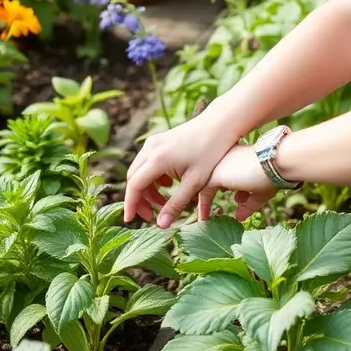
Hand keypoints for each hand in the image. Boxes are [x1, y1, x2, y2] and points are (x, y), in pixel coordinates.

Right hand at [124, 111, 241, 227]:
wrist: (219, 124)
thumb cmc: (212, 152)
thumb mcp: (195, 182)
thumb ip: (176, 204)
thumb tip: (161, 226)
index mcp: (157, 159)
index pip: (134, 186)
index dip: (131, 205)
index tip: (130, 220)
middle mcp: (151, 148)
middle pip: (133, 179)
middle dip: (139, 199)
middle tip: (152, 216)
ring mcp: (153, 142)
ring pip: (139, 170)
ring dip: (147, 189)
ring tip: (163, 204)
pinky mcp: (159, 140)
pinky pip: (147, 162)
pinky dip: (152, 177)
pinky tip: (168, 185)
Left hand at [205, 145, 277, 221]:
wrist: (275, 164)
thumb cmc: (272, 175)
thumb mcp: (259, 191)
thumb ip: (248, 203)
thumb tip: (238, 216)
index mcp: (235, 156)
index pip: (226, 171)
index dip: (226, 187)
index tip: (230, 199)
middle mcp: (223, 158)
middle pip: (213, 178)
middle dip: (212, 195)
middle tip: (207, 212)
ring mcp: (217, 166)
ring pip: (206, 185)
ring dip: (205, 203)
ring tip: (204, 219)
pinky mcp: (214, 176)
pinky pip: (203, 193)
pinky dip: (203, 207)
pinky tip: (203, 220)